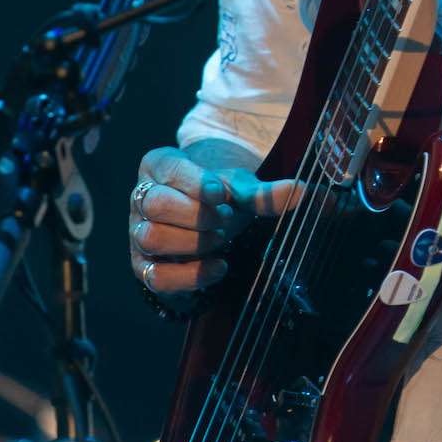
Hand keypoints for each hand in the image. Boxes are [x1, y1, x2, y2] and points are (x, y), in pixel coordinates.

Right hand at [128, 147, 301, 306]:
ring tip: (221, 240)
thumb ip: (265, 191)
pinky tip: (218, 267)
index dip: (196, 184)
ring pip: (151, 237)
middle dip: (196, 217)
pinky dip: (190, 275)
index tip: (224, 195)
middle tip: (226, 220)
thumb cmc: (221, 196)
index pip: (170, 170)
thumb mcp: (242, 187)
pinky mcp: (144, 266)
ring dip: (192, 243)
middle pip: (155, 205)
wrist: (207, 216)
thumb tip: (304, 191)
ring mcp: (137, 232)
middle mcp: (141, 196)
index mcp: (161, 165)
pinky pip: (155, 277)